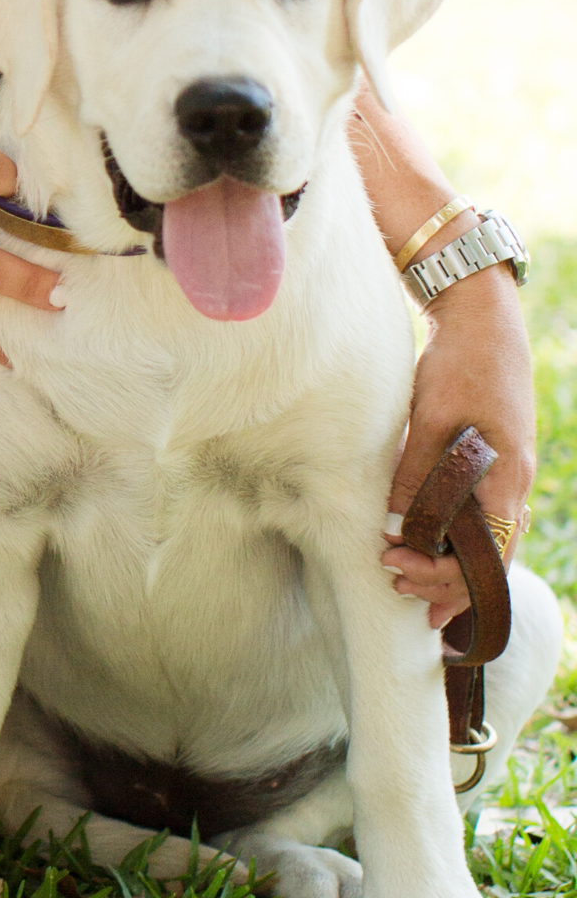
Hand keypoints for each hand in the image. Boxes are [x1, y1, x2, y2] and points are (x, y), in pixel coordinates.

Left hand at [382, 263, 534, 627]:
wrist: (482, 323)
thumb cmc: (459, 367)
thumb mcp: (432, 420)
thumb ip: (419, 473)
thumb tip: (399, 525)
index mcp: (506, 481)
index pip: (485, 556)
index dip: (444, 577)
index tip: (397, 570)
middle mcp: (513, 486)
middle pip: (488, 557)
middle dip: (444, 580)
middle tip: (397, 587)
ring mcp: (506, 474)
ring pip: (486, 540)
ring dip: (449, 564)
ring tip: (410, 583)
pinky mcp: (492, 462)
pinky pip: (479, 515)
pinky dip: (456, 539)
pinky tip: (430, 547)